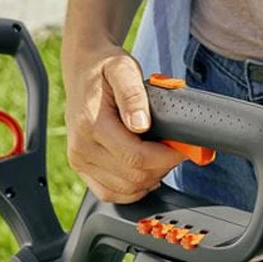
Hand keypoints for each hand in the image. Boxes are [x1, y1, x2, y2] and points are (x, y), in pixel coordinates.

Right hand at [63, 41, 183, 202]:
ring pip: (125, 190)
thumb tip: (141, 123)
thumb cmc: (105, 68)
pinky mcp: (81, 168)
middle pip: (134, 177)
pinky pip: (109, 193)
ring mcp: (79, 160)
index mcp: (91, 124)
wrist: (83, 70)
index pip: (136, 157)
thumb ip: (133, 94)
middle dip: (162, 167)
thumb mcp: (123, 68)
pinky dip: (133, 189)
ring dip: (150, 178)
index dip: (167, 157)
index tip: (183, 147)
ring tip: (159, 156)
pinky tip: (144, 171)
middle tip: (174, 149)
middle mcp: (81, 147)